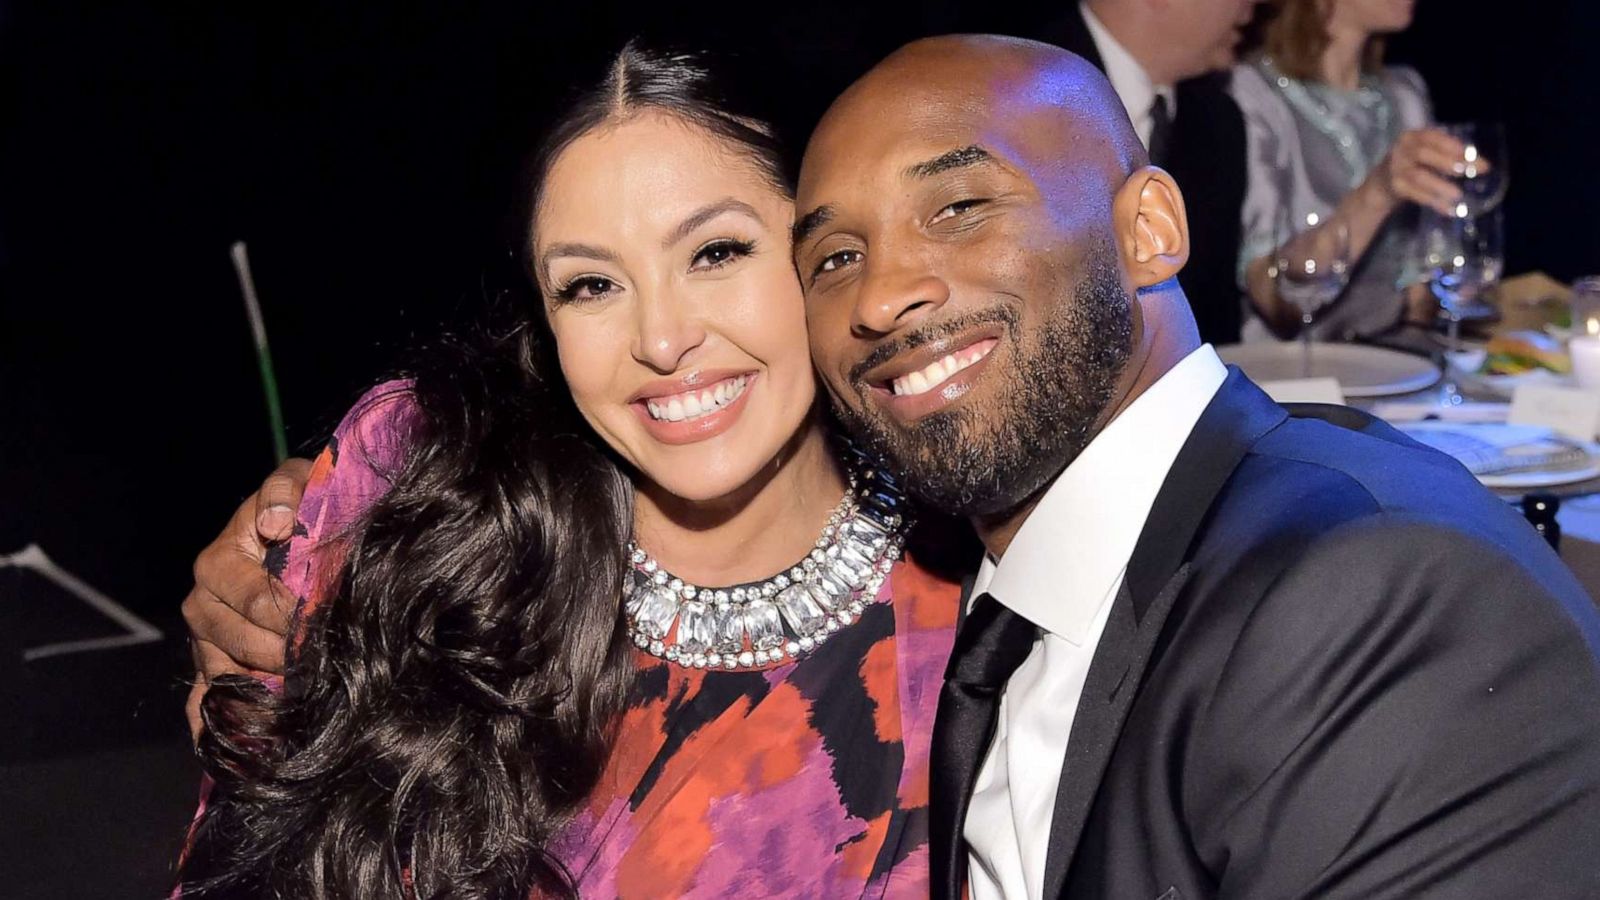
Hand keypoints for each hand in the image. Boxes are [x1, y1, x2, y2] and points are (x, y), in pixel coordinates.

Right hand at [181, 458, 310, 741]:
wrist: (296, 528)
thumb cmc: (303, 505)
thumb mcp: (302, 482)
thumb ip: (287, 490)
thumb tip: (276, 523)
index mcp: (219, 562)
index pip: (258, 601)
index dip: (294, 615)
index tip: (323, 621)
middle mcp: (203, 604)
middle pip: (242, 645)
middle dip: (286, 654)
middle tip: (323, 658)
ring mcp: (205, 640)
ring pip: (226, 678)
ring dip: (263, 693)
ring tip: (302, 699)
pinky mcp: (211, 665)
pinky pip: (204, 703)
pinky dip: (218, 727)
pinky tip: (241, 749)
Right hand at [1369, 127, 1476, 216]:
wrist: (1381, 183)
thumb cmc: (1412, 164)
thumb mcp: (1424, 152)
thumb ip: (1445, 153)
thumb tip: (1481, 163)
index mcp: (1411, 137)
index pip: (1432, 137)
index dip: (1450, 144)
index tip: (1469, 153)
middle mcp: (1401, 151)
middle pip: (1424, 154)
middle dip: (1448, 162)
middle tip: (1470, 171)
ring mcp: (1395, 169)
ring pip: (1419, 176)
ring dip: (1440, 185)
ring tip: (1458, 195)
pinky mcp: (1395, 187)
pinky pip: (1415, 195)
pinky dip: (1432, 201)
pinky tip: (1447, 209)